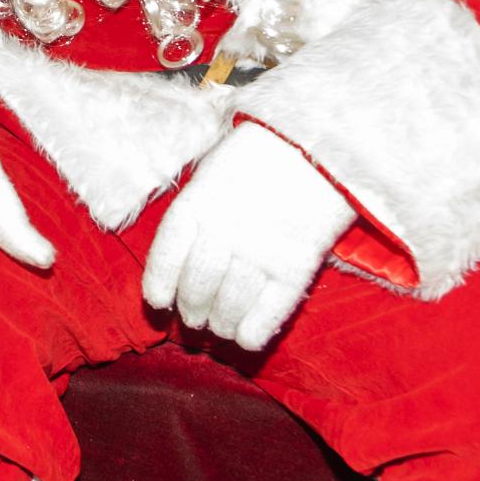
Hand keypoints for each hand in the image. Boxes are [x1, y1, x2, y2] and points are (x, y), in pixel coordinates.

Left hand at [141, 122, 352, 350]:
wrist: (322, 141)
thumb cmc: (264, 150)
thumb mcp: (215, 166)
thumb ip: (198, 206)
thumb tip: (183, 250)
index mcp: (198, 201)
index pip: (167, 255)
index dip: (159, 283)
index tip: (158, 303)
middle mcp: (224, 229)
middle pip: (198, 285)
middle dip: (192, 308)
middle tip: (195, 318)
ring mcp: (261, 248)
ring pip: (230, 303)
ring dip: (221, 323)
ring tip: (220, 327)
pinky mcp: (297, 263)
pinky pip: (270, 309)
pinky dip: (254, 330)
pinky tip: (245, 339)